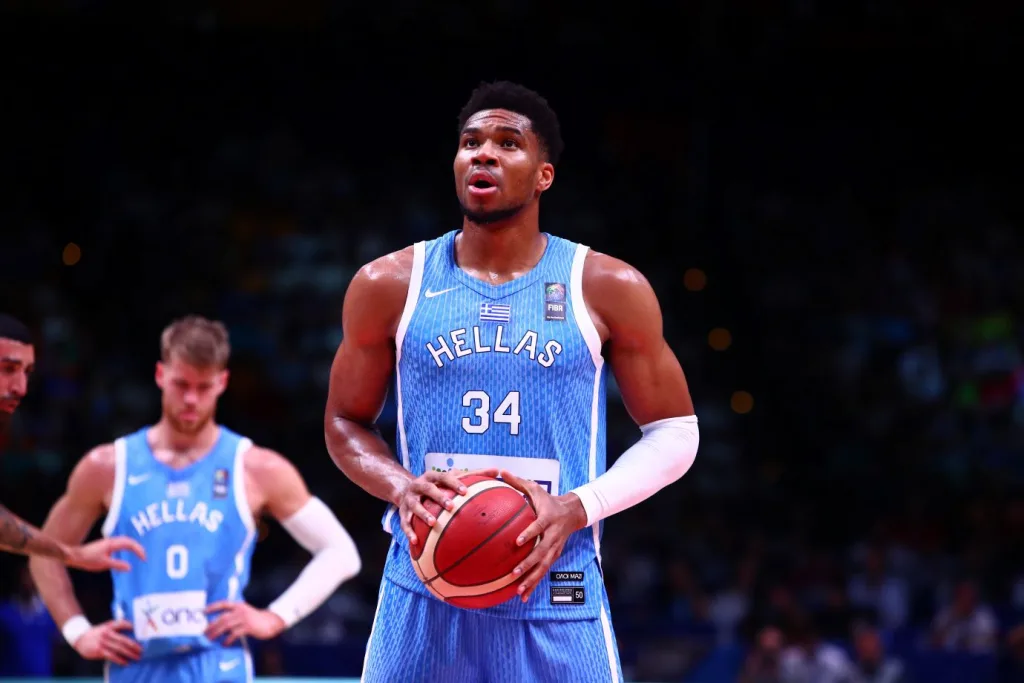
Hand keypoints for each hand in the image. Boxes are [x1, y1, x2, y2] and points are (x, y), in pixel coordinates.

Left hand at [65, 537, 146, 571]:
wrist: (74, 555)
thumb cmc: (87, 559)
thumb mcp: (103, 564)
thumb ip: (117, 565)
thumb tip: (130, 567)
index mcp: (113, 543)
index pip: (130, 544)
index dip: (139, 550)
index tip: (144, 559)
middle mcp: (112, 540)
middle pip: (130, 540)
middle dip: (138, 547)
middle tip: (144, 557)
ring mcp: (109, 542)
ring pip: (125, 541)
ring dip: (133, 546)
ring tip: (139, 554)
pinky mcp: (106, 545)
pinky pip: (121, 544)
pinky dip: (127, 547)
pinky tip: (127, 553)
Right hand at [72, 619, 140, 665]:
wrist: (80, 638)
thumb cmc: (97, 633)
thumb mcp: (105, 627)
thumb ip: (116, 628)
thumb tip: (131, 632)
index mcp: (110, 626)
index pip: (122, 624)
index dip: (130, 626)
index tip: (140, 631)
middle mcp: (107, 633)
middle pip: (123, 639)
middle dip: (134, 645)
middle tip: (142, 650)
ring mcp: (103, 642)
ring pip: (119, 648)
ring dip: (129, 653)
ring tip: (137, 657)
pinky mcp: (99, 651)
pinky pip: (111, 656)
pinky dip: (119, 659)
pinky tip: (125, 662)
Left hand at [205, 601, 285, 644]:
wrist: (271, 622)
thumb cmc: (255, 619)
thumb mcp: (244, 613)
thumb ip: (233, 617)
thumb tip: (218, 626)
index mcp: (238, 605)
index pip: (223, 604)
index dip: (212, 607)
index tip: (203, 611)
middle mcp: (240, 610)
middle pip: (222, 617)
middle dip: (212, 625)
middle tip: (204, 633)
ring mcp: (244, 618)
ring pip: (226, 625)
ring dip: (216, 633)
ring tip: (210, 639)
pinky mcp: (248, 627)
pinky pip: (234, 634)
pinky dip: (228, 639)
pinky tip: (224, 644)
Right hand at [397, 468, 499, 544]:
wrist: (404, 490)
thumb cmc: (436, 486)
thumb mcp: (450, 478)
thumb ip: (473, 475)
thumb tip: (496, 470)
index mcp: (433, 477)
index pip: (445, 477)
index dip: (454, 483)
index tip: (465, 492)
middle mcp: (419, 485)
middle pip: (428, 489)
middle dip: (438, 497)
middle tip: (451, 506)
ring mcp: (410, 499)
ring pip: (415, 506)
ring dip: (423, 514)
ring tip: (432, 523)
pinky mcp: (402, 513)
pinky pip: (404, 523)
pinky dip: (409, 532)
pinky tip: (415, 542)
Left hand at [500, 470, 587, 601]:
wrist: (572, 512)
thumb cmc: (548, 500)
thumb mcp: (535, 488)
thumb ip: (517, 482)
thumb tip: (499, 471)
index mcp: (547, 518)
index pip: (538, 527)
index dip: (529, 534)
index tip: (517, 542)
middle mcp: (552, 536)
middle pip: (541, 552)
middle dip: (528, 564)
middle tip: (514, 573)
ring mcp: (554, 548)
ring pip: (543, 566)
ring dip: (531, 579)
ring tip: (518, 590)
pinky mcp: (553, 556)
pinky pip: (543, 572)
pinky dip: (534, 584)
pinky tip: (523, 596)